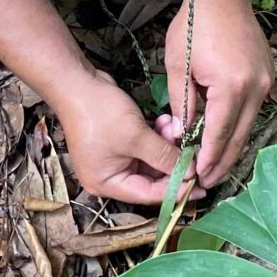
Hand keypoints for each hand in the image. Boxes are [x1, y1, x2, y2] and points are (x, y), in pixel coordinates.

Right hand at [54, 68, 185, 204]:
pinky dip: (155, 137)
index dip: (175, 190)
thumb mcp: (137, 137)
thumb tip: (190, 173)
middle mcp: (109, 176)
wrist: (76, 82)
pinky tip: (165, 122)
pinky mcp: (117, 142)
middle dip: (171, 163)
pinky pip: (143, 147)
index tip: (201, 187)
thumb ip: (165, 157)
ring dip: (165, 146)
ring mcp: (113, 158)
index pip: (148, 194)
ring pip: (149, 161)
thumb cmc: (101, 114)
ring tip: (174, 129)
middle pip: (150, 179)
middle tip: (195, 155)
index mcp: (107, 184)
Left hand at [165, 0, 273, 186]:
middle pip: (239, 136)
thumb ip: (182, 104)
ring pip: (249, 124)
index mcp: (231, 88)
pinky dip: (240, 123)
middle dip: (224, 161)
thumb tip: (182, 135)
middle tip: (209, 180)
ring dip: (233, 143)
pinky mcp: (269, 75)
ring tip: (216, 163)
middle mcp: (256, 88)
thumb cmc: (195, 25)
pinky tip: (227, 133)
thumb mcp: (178, 66)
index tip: (199, 177)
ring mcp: (267, 81)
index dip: (208, 159)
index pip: (218, 135)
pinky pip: (255, 107)